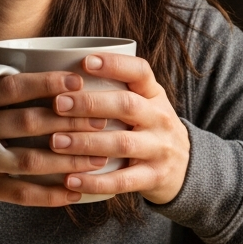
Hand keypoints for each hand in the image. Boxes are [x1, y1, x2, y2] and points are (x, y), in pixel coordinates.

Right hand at [0, 71, 109, 207]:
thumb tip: (48, 69)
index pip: (14, 88)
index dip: (46, 84)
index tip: (78, 83)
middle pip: (28, 122)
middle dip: (69, 121)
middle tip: (101, 120)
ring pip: (30, 160)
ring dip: (68, 160)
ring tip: (98, 158)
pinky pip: (19, 193)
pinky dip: (48, 195)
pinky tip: (73, 194)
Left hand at [49, 54, 189, 203]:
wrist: (186, 168)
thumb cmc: (150, 129)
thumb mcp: (145, 104)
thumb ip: (117, 90)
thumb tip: (62, 75)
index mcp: (155, 95)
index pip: (140, 72)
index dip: (114, 64)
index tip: (85, 61)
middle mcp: (160, 118)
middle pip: (126, 105)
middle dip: (89, 104)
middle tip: (58, 104)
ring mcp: (159, 149)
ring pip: (121, 143)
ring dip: (85, 142)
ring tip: (56, 141)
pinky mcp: (154, 177)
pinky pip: (122, 181)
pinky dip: (95, 181)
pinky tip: (70, 179)